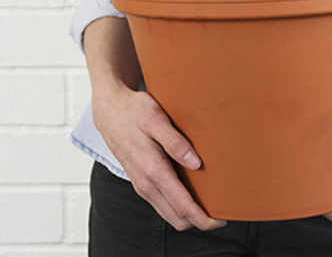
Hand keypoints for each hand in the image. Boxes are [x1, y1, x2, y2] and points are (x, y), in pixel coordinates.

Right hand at [83, 16, 225, 232]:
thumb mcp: (155, 118)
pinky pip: (162, 204)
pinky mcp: (141, 182)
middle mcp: (146, 184)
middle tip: (222, 211)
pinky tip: (191, 191)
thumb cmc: (134, 111)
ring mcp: (142, 186)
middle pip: (178, 219)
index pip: (182, 207)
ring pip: (170, 214)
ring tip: (210, 202)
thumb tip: (196, 163)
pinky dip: (178, 206)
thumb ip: (175, 141)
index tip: (222, 220)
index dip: (203, 218)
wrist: (109, 111)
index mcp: (152, 170)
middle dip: (200, 220)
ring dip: (189, 214)